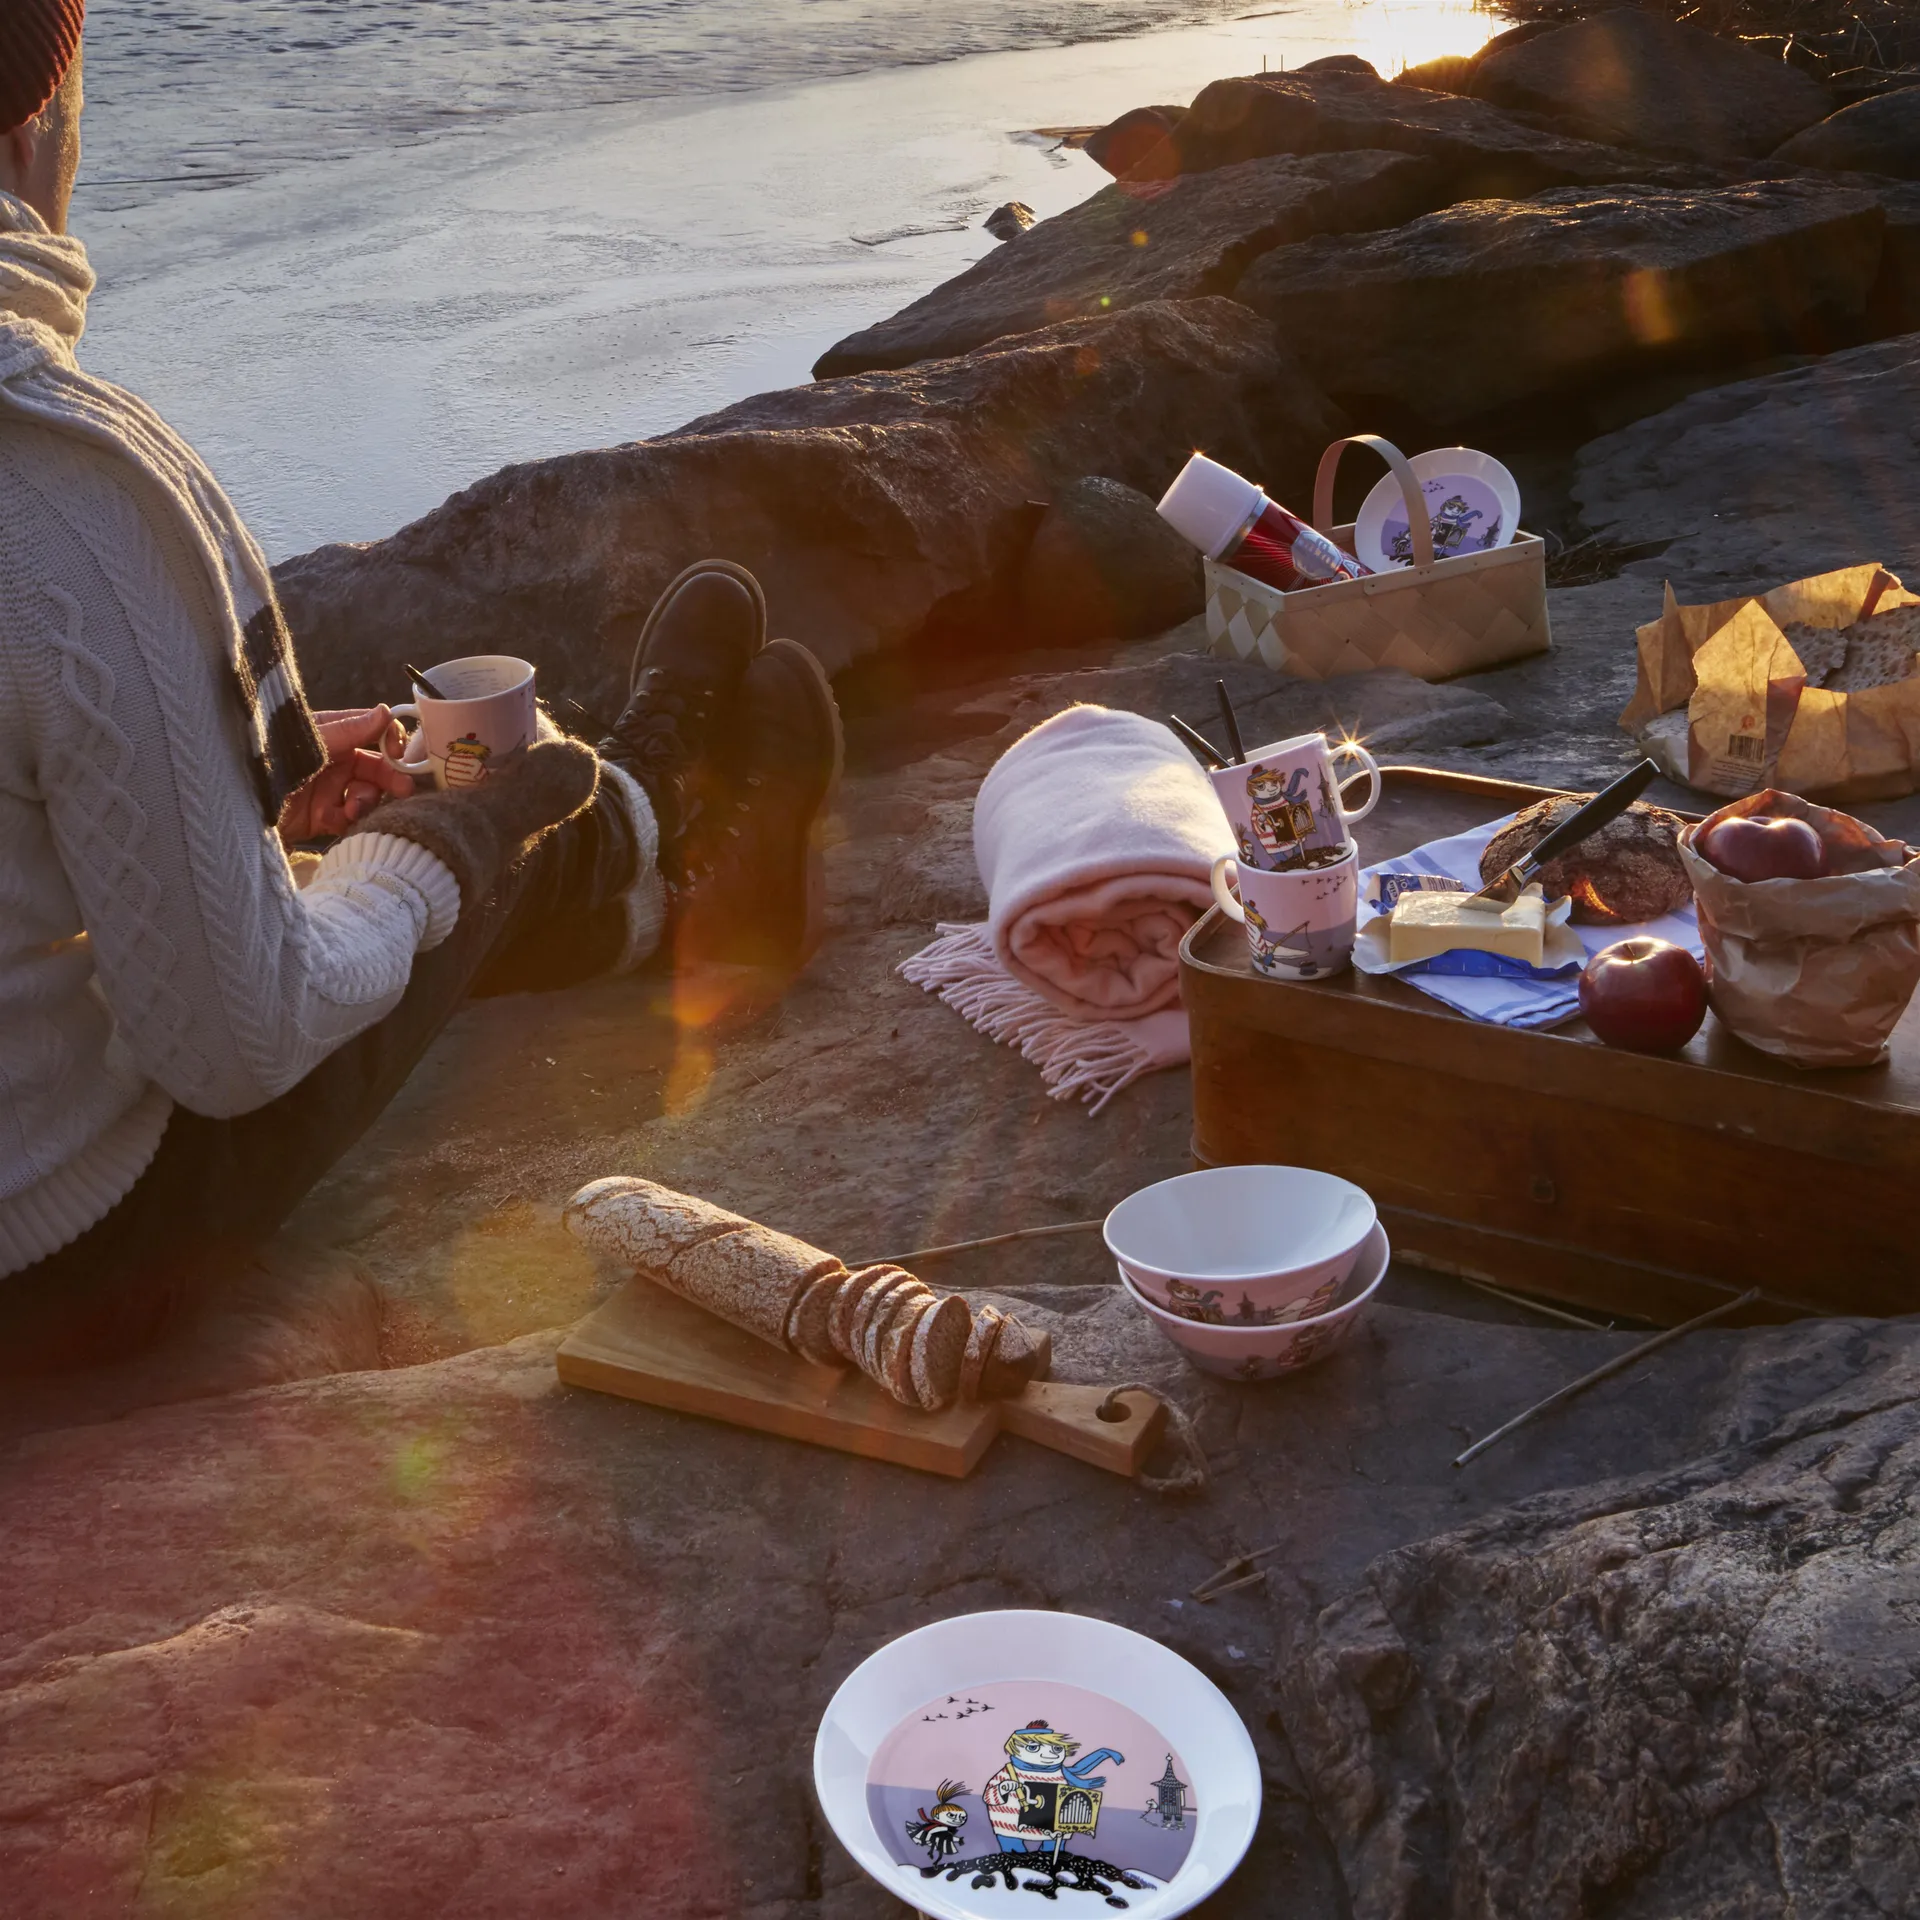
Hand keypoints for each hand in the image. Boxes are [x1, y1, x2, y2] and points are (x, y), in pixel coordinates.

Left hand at [278, 706, 417, 846]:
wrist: (239, 804)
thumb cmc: (270, 760)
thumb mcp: (311, 742)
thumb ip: (350, 729)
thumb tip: (386, 711)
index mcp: (332, 734)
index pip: (373, 732)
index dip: (390, 741)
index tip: (398, 753)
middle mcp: (334, 760)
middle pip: (376, 767)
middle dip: (390, 779)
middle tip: (404, 790)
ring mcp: (329, 789)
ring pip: (367, 794)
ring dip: (366, 801)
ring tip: (354, 810)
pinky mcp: (322, 817)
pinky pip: (349, 818)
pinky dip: (348, 820)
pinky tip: (335, 819)